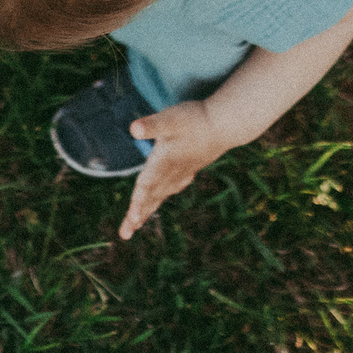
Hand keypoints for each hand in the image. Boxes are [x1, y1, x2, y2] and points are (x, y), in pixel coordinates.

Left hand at [117, 99, 235, 239]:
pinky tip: (164, 194)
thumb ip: (152, 125)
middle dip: (138, 215)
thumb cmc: (196, 120)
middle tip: (125, 233)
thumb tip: (133, 129)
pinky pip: (173, 186)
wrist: (226, 123)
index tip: (132, 220)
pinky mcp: (190, 166)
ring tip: (137, 222)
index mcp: (163, 162)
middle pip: (151, 196)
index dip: (138, 203)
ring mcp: (183, 170)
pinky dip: (164, 194)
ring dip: (148, 208)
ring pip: (162, 193)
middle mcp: (172, 171)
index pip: (146, 186)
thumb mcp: (171, 119)